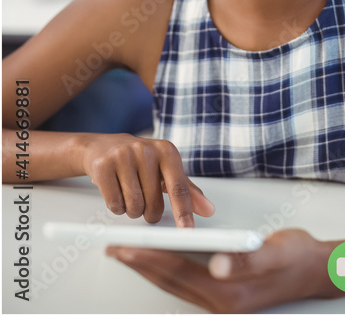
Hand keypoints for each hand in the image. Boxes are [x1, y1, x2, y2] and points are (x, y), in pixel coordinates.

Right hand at [80, 134, 214, 227]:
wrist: (103, 147)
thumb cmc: (141, 160)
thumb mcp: (166, 169)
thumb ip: (188, 190)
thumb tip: (208, 210)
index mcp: (167, 151)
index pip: (179, 188)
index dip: (184, 212)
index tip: (188, 231)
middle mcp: (147, 150)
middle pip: (154, 203)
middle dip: (150, 212)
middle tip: (145, 202)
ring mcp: (123, 156)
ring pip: (133, 206)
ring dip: (133, 211)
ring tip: (130, 195)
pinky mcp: (103, 166)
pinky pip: (114, 203)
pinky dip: (117, 207)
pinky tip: (117, 193)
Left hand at [107, 228, 332, 312]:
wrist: (321, 270)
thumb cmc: (300, 257)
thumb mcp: (278, 251)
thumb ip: (249, 258)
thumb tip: (219, 264)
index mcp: (230, 294)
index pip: (179, 273)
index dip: (151, 258)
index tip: (125, 246)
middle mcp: (221, 303)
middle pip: (172, 282)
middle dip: (142, 264)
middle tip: (113, 247)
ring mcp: (223, 302)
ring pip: (177, 284)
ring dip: (152, 268)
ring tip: (129, 253)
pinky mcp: (226, 296)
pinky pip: (188, 282)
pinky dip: (170, 269)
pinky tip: (163, 258)